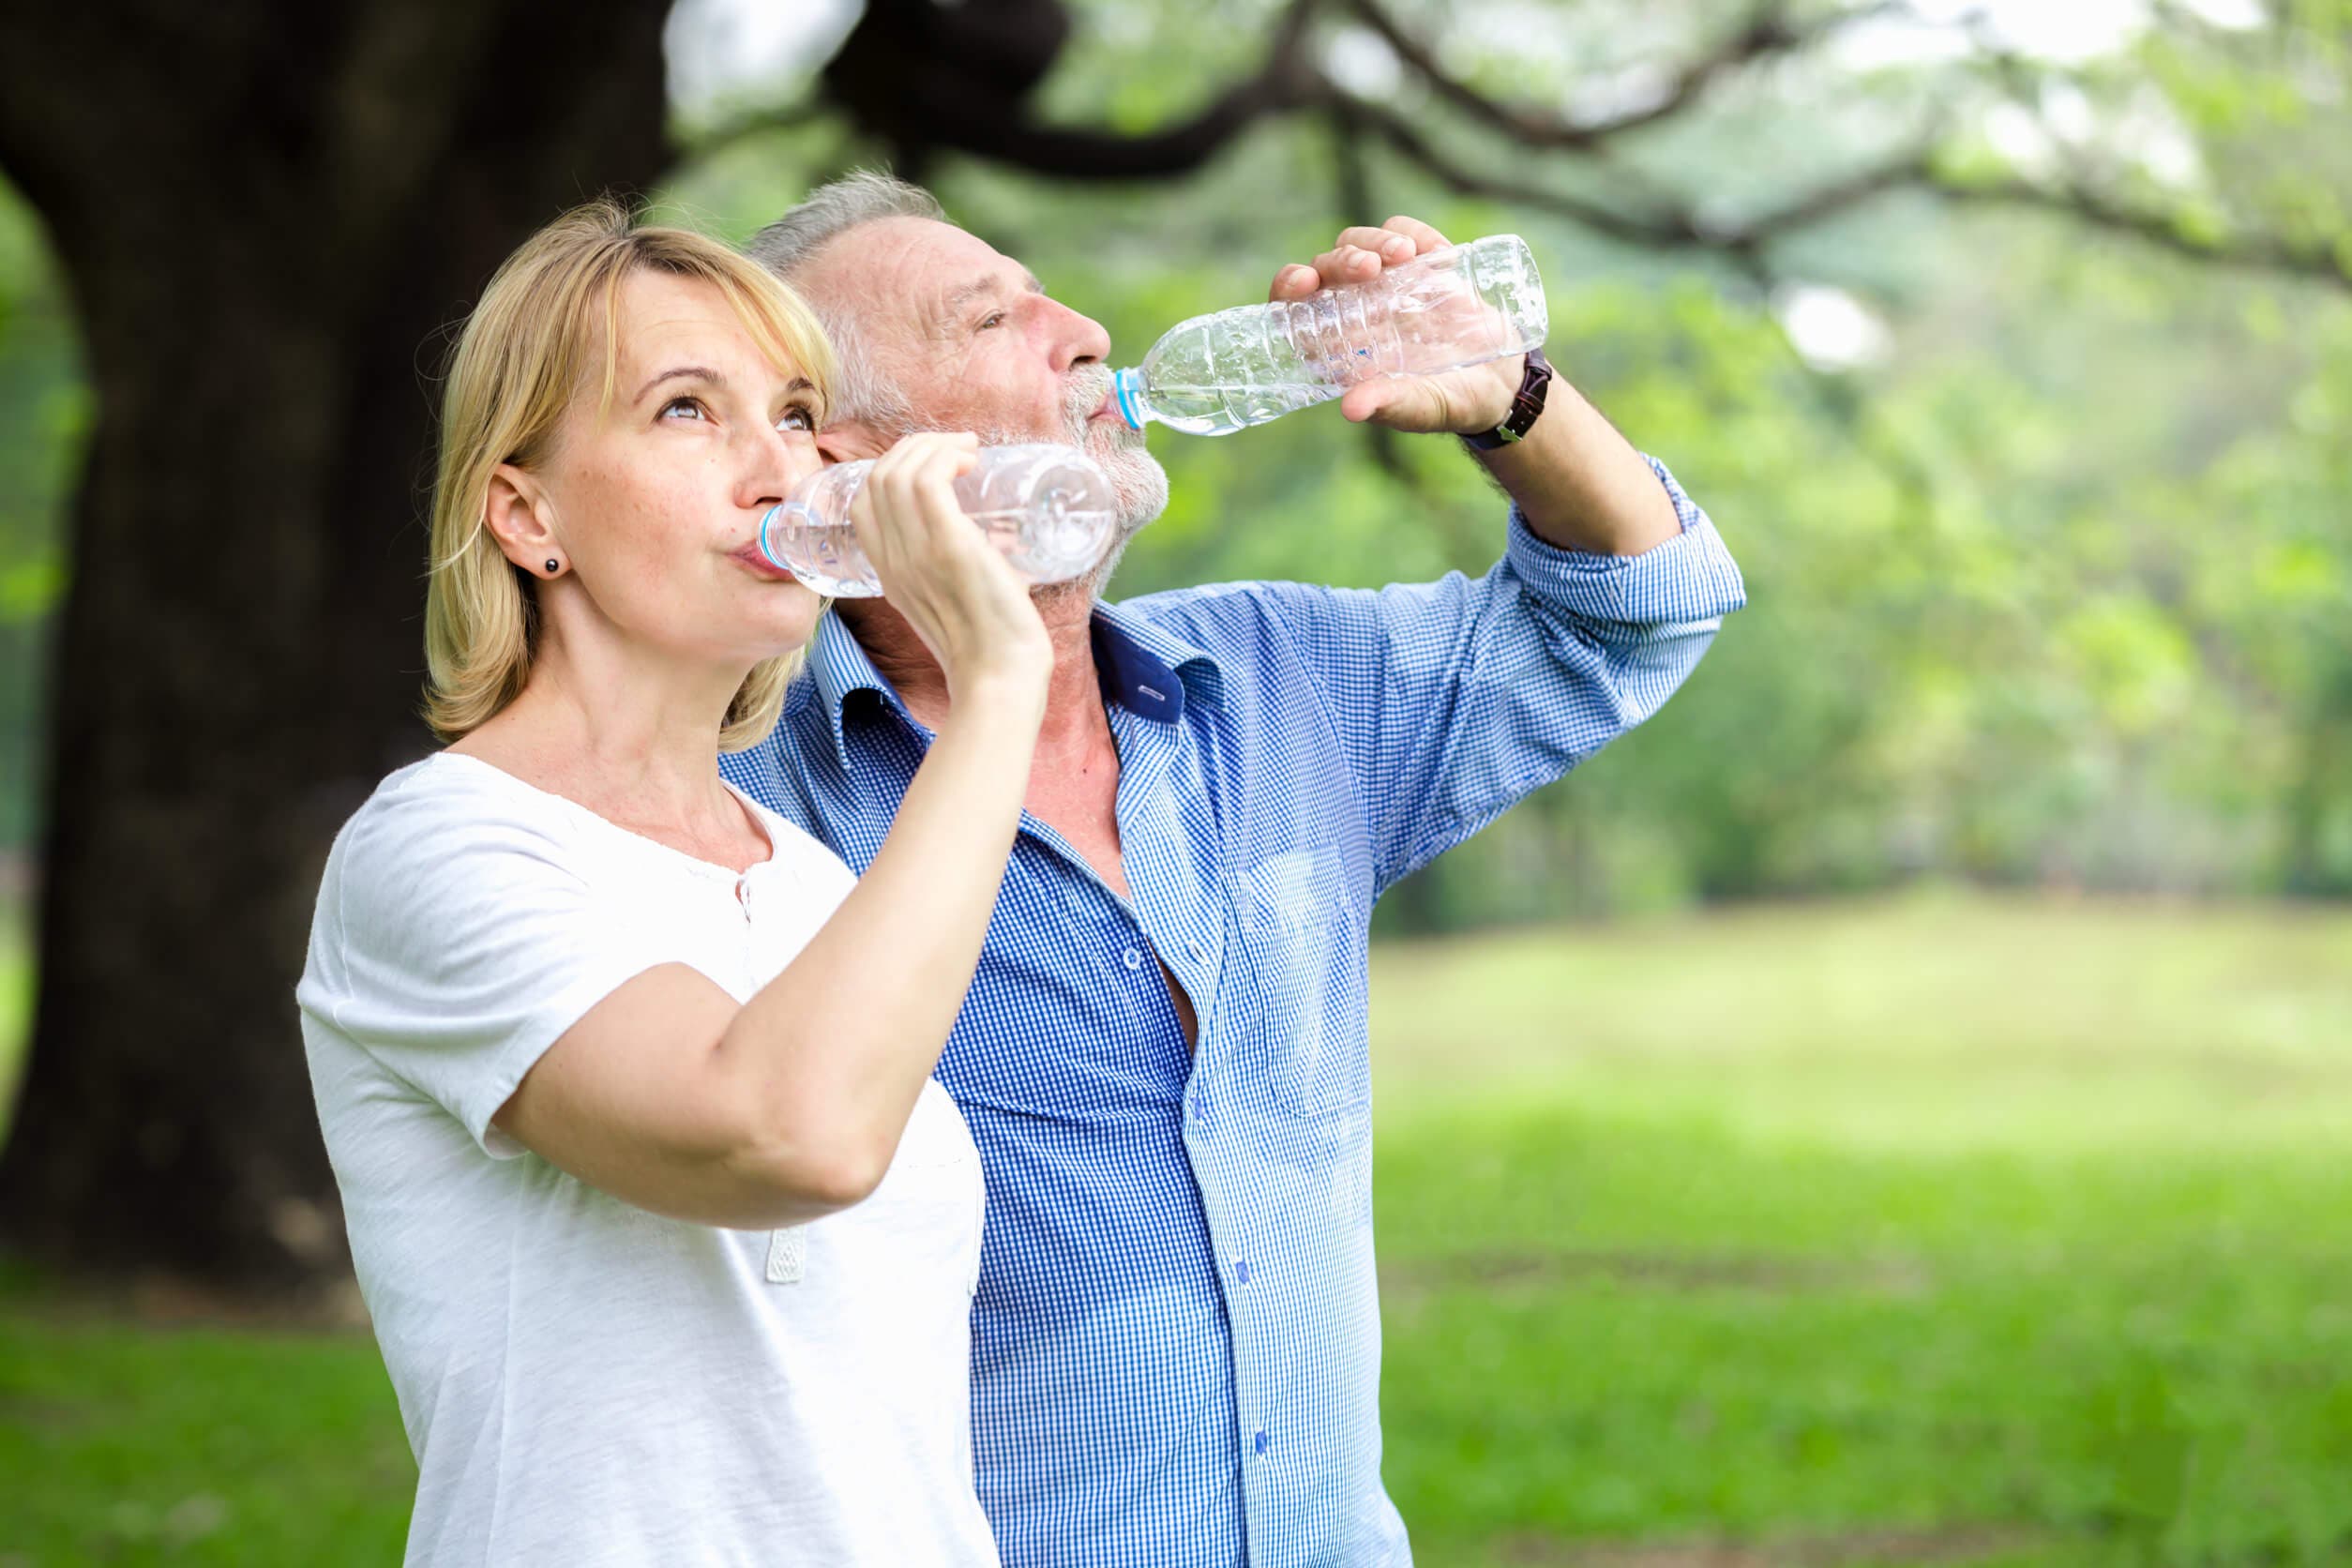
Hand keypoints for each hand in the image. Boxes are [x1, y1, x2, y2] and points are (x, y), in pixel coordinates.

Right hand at [851, 433, 1051, 699]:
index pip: (864, 503)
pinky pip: (930, 480)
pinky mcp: (949, 547)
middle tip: (958, 449)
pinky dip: (948, 457)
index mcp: (888, 573)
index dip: (892, 469)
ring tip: (968, 451)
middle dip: (916, 447)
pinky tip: (972, 461)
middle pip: (878, 477)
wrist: (1000, 679)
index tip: (934, 466)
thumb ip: (953, 576)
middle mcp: (893, 560)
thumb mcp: (952, 604)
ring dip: (935, 445)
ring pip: (900, 471)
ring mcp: (917, 552)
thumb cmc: (990, 649)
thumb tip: (991, 547)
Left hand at [1268, 216, 1524, 436]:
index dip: (1288, 289)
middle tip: (1368, 268)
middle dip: (1339, 260)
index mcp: (1339, 345)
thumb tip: (1351, 409)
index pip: (1293, 309)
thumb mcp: (1422, 407)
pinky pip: (1403, 230)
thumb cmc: (1450, 402)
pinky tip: (1429, 250)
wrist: (1501, 382)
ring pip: (1358, 242)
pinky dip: (1410, 230)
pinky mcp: (1421, 264)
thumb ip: (1390, 405)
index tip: (1304, 282)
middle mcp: (1354, 310)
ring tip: (1402, 255)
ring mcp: (1387, 283)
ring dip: (1373, 241)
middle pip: (1325, 268)